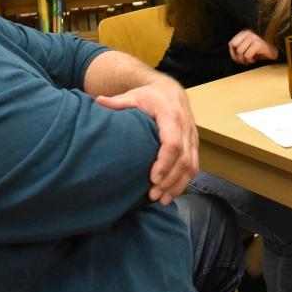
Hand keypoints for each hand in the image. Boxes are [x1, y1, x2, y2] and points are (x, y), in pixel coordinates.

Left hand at [94, 74, 198, 204]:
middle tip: (153, 195)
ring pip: (191, 164)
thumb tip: (97, 102)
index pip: (172, 142)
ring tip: (162, 200)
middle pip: (183, 158)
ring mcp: (192, 136)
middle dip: (170, 180)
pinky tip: (172, 193)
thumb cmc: (150, 96)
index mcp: (171, 114)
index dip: (164, 162)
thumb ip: (117, 102)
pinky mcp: (194, 144)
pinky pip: (194, 165)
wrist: (171, 91)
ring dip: (178, 184)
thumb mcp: (134, 96)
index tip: (153, 178)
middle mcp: (185, 126)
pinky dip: (185, 181)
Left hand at [228, 28, 278, 64]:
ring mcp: (254, 38)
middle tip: (244, 61)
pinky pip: (247, 55)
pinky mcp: (258, 44)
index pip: (231, 43)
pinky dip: (250, 60)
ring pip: (240, 52)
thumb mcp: (248, 46)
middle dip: (238, 57)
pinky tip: (254, 60)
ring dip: (244, 60)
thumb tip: (233, 56)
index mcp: (245, 32)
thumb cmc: (261, 50)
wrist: (276, 50)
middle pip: (235, 47)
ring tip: (250, 60)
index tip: (238, 59)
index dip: (232, 53)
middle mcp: (249, 33)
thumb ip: (240, 47)